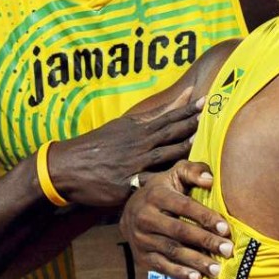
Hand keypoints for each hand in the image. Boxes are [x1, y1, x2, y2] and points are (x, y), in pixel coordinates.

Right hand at [49, 87, 203, 205]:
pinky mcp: (126, 185)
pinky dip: (161, 183)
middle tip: (210, 120)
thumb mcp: (126, 123)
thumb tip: (185, 93)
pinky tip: (177, 185)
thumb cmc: (101, 143)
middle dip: (190, 127)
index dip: (188, 111)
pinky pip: (147, 184)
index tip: (206, 101)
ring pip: (163, 156)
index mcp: (140, 129)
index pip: (169, 117)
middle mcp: (139, 145)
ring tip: (201, 145)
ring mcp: (133, 164)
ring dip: (182, 151)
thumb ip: (157, 112)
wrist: (67, 165)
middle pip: (170, 134)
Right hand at [120, 160, 232, 278]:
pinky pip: (161, 267)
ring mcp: (141, 239)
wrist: (131, 210)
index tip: (225, 228)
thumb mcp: (176, 173)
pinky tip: (197, 278)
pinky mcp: (140, 257)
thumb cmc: (164, 189)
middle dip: (205, 242)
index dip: (205, 217)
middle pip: (179, 231)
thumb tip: (210, 180)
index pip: (185, 206)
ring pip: (172, 251)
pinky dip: (179, 274)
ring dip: (196, 261)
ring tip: (217, 269)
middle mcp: (145, 218)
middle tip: (228, 250)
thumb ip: (194, 171)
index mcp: (156, 195)